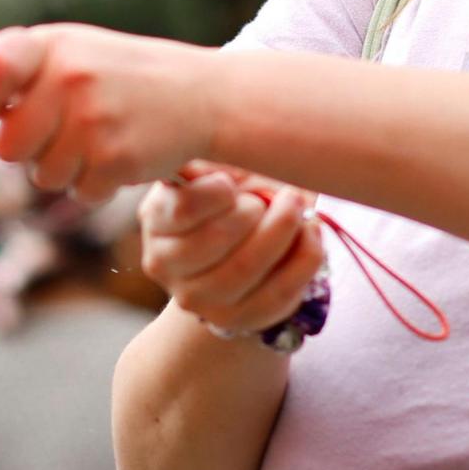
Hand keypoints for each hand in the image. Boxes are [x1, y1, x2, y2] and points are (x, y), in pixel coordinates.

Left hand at [0, 23, 219, 196]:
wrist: (199, 95)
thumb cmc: (119, 75)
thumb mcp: (68, 54)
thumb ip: (10, 62)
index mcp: (54, 46)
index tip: (0, 104)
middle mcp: (70, 79)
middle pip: (7, 145)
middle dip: (29, 148)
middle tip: (60, 130)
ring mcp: (93, 121)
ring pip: (42, 176)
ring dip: (65, 168)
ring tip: (97, 138)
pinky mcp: (115, 159)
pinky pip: (79, 193)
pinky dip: (96, 184)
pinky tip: (118, 155)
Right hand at [139, 162, 327, 339]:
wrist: (239, 250)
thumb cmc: (232, 195)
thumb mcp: (222, 168)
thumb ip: (224, 161)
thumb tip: (237, 150)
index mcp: (157, 218)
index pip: (182, 208)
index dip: (217, 192)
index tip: (237, 182)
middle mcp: (165, 263)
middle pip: (215, 239)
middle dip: (259, 211)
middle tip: (284, 193)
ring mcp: (197, 298)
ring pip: (245, 269)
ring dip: (283, 232)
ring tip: (298, 207)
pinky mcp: (234, 319)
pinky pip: (277, 293)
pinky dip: (304, 258)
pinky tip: (310, 232)